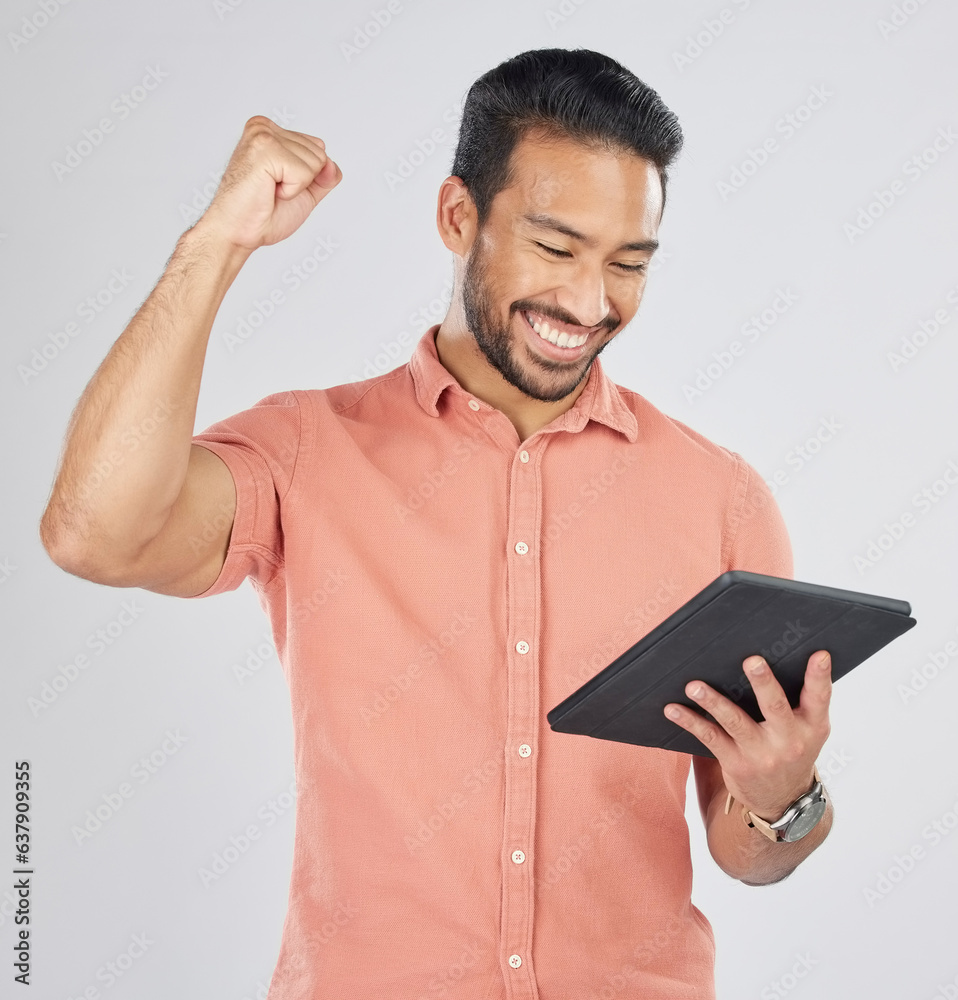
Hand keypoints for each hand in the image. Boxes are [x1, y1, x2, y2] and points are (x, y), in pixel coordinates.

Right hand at [196, 115, 341, 251]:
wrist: (238, 232)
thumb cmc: (262, 214)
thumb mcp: (304, 192)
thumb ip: (324, 176)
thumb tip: (332, 164)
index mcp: (270, 131)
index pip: (318, 148)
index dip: (306, 178)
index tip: (278, 186)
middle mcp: (264, 127)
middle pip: (320, 154)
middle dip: (302, 182)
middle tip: (272, 190)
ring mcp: (263, 135)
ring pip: (315, 163)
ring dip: (295, 187)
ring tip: (268, 190)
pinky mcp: (264, 148)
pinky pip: (304, 173)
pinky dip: (291, 191)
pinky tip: (268, 190)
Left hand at [664, 649, 831, 818]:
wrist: (783, 801)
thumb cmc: (792, 751)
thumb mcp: (809, 730)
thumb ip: (802, 700)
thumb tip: (772, 654)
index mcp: (812, 726)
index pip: (820, 697)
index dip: (820, 676)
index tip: (819, 654)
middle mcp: (789, 740)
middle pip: (775, 707)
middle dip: (763, 683)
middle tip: (752, 660)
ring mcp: (761, 753)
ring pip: (735, 722)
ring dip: (713, 701)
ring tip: (694, 686)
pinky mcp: (736, 762)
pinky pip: (710, 737)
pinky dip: (690, 721)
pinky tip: (673, 709)